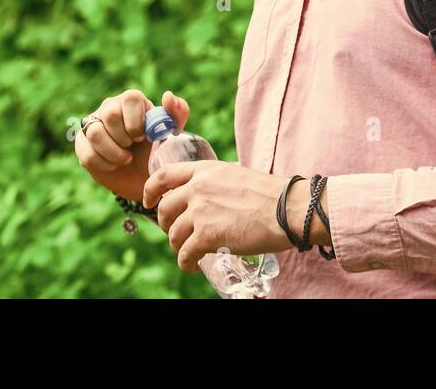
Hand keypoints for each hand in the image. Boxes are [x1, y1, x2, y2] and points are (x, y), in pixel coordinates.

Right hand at [75, 89, 189, 202]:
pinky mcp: (82, 144)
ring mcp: (93, 124)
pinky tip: (114, 165)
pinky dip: (104, 164)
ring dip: (114, 152)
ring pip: (95, 133)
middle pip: (110, 114)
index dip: (137, 121)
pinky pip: (87, 153)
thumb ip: (178, 112)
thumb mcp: (173, 132)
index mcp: (132, 100)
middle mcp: (110, 107)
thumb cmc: (158, 149)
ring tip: (125, 158)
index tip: (143, 136)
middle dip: (125, 137)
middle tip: (133, 147)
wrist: (143, 177)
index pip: (130, 98)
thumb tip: (167, 96)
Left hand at [142, 161, 319, 273]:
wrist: (287, 209)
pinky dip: (186, 263)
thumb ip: (217, 184)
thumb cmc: (271, 195)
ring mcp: (200, 212)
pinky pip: (184, 254)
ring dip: (178, 246)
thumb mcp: (237, 176)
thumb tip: (212, 198)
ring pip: (173, 235)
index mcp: (205, 170)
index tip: (148, 201)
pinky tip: (194, 265)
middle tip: (176, 233)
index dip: (150, 190)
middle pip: (164, 209)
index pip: (163, 176)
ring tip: (191, 252)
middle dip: (165, 224)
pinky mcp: (207, 236)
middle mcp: (197, 188)